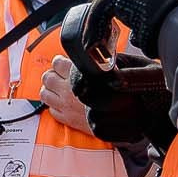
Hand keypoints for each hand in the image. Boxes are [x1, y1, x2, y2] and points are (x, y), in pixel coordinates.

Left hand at [49, 56, 176, 149]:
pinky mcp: (68, 121)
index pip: (58, 62)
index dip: (62, 62)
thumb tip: (103, 53)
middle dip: (54, 74)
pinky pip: (51, 111)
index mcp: (81, 75)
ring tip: (62, 89)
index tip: (68, 64)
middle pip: (47, 77)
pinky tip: (65, 104)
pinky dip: (55, 106)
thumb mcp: (128, 67)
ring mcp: (67, 107)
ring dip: (51, 89)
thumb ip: (111, 59)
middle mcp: (71, 91)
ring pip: (45, 93)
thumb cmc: (131, 95)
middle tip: (63, 76)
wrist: (132, 123)